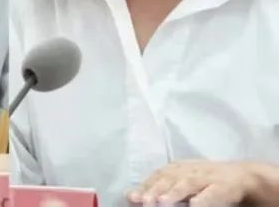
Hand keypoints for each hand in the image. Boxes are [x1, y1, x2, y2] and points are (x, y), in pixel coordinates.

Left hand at [129, 159, 261, 205]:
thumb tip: (130, 196)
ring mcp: (206, 177)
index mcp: (177, 168)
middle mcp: (189, 170)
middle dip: (155, 190)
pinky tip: (194, 206)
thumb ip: (159, 187)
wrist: (241, 176)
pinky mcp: (223, 187)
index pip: (157, 176)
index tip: (131, 197)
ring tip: (162, 202)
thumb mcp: (180, 182)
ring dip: (174, 192)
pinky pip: (211, 193)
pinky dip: (202, 199)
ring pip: (187, 184)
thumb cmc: (204, 181)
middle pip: (169, 179)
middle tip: (143, 201)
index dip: (145, 186)